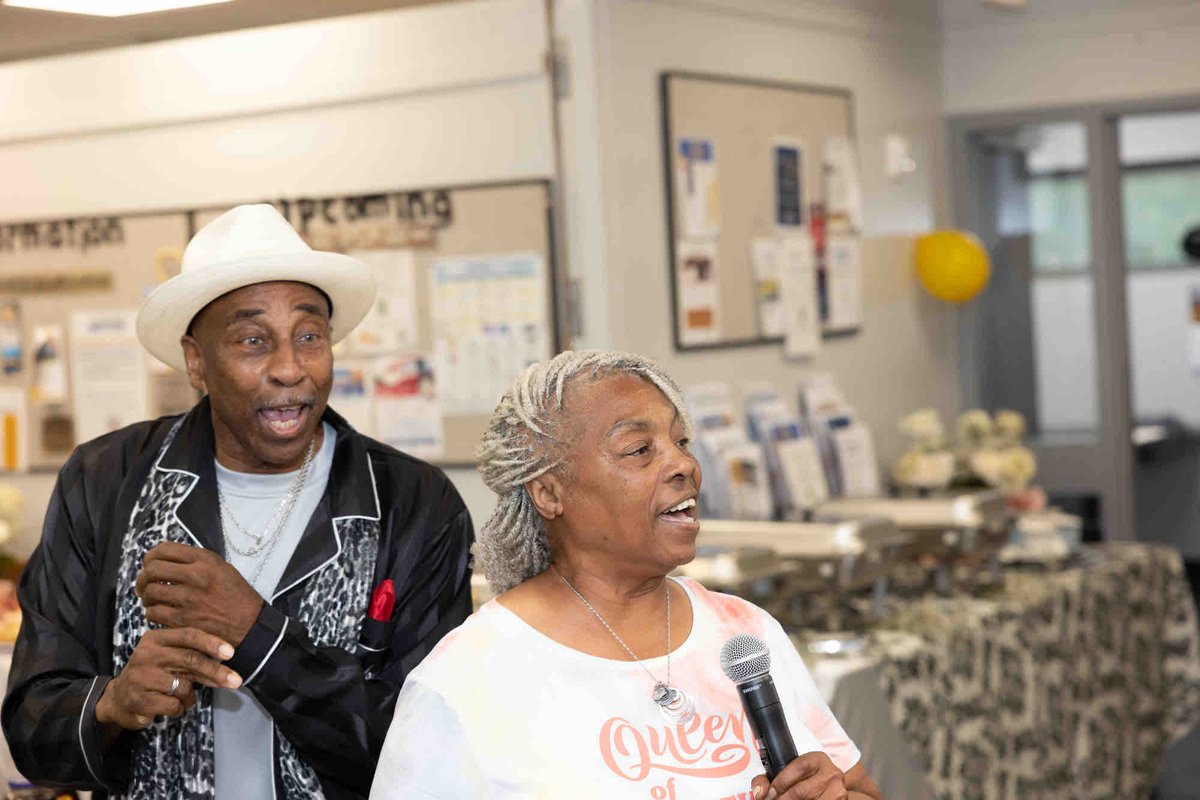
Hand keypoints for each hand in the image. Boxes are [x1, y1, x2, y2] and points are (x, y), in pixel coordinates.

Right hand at [95, 627, 241, 729]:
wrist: (119, 698)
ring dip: (190, 695)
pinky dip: (179, 708)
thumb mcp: (170, 659)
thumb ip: (193, 658)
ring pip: (184, 686)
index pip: (188, 635)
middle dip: (216, 672)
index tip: (231, 653)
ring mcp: (140, 677)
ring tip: (181, 696)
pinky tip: (169, 705)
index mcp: (155, 639)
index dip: (211, 643)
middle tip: (236, 681)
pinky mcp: (138, 699)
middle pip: (190, 660)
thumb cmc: (154, 675)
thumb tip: (227, 661)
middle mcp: (146, 654)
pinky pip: (174, 705)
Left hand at [136, 542, 263, 646]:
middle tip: (144, 585)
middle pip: (152, 570)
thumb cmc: (236, 596)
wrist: (250, 625)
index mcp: (205, 560)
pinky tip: (159, 614)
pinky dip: (152, 613)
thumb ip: (196, 562)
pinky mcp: (183, 620)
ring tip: (152, 601)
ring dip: (147, 597)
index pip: (164, 550)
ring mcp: (189, 599)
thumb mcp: (222, 568)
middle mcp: (196, 576)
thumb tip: (165, 561)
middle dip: (142, 578)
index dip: (150, 557)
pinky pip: (154, 613)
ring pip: (150, 592)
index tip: (149, 565)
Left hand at [751, 751, 846, 799]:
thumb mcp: (789, 774)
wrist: (832, 792)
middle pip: (800, 791)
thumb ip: (767, 779)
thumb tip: (760, 792)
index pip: (797, 767)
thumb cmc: (806, 782)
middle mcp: (831, 774)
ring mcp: (838, 791)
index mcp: (817, 760)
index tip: (769, 794)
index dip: (779, 783)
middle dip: (781, 799)